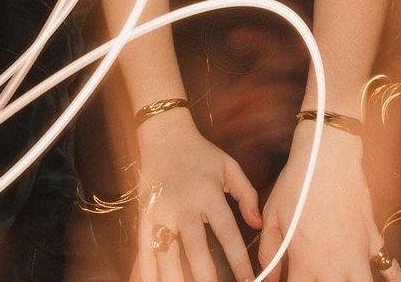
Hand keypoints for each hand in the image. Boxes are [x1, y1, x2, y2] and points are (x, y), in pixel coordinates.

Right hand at [135, 110, 261, 281]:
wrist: (164, 134)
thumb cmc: (201, 153)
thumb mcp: (229, 166)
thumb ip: (247, 194)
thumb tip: (257, 224)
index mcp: (209, 194)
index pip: (227, 234)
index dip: (239, 261)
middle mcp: (184, 205)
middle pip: (195, 249)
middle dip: (206, 278)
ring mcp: (162, 211)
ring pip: (167, 252)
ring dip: (175, 277)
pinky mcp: (144, 214)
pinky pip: (143, 246)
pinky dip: (146, 269)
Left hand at [258, 125, 400, 281]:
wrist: (327, 156)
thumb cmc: (297, 183)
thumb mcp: (272, 215)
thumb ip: (269, 252)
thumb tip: (269, 277)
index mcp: (306, 262)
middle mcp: (334, 266)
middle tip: (316, 279)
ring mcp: (358, 255)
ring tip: (346, 281)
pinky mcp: (374, 240)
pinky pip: (392, 268)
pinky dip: (398, 281)